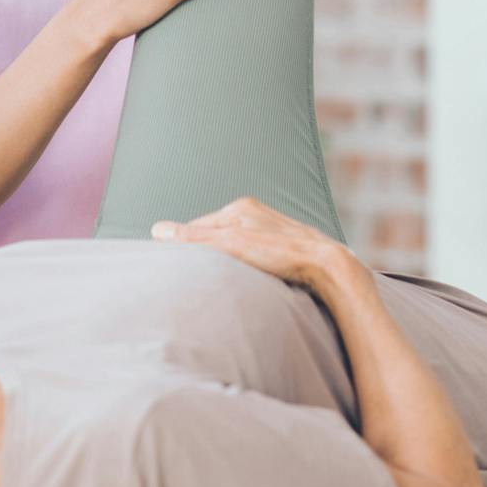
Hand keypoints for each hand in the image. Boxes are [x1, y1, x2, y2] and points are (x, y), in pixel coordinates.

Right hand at [150, 197, 354, 288]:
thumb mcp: (231, 245)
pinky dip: (242, 265)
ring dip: (223, 260)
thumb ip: (195, 239)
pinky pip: (251, 253)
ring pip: (234, 245)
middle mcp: (255, 214)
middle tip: (193, 276)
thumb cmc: (281, 253)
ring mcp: (270, 228)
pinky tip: (245, 277)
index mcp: (240, 208)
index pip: (197, 228)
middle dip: (204, 253)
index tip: (171, 265)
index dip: (184, 247)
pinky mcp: (283, 245)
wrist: (328, 266)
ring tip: (218, 278)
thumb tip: (158, 231)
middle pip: (215, 234)